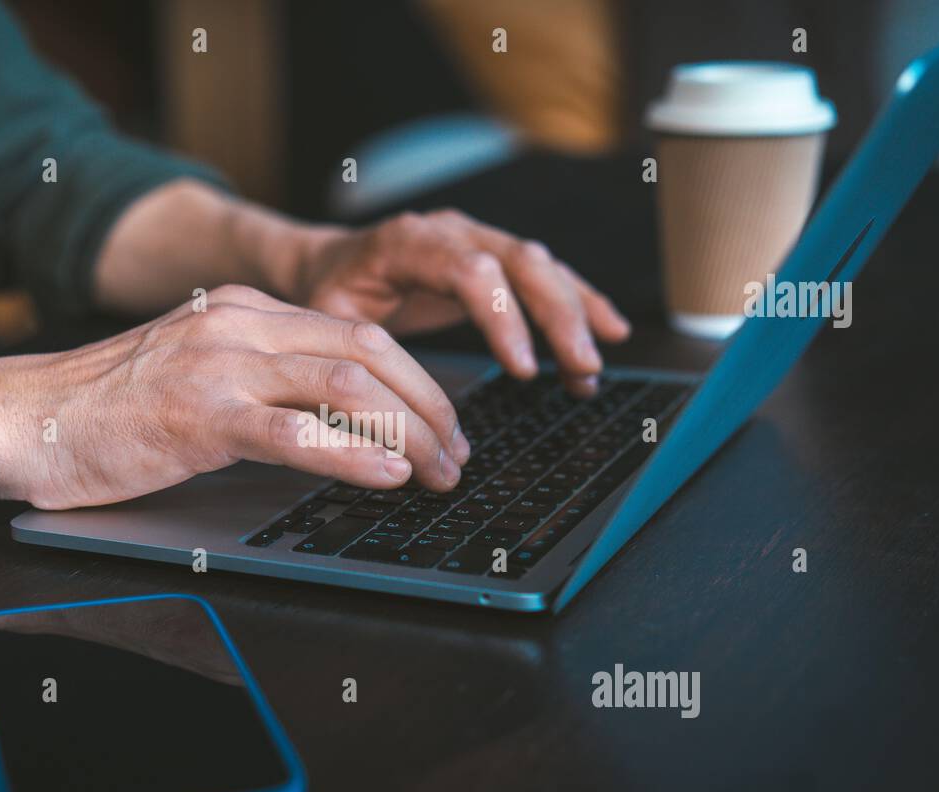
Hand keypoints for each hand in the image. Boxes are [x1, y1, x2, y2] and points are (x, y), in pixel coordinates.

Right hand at [0, 285, 470, 509]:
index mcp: (242, 311)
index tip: (444, 425)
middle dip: (430, 407)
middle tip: (457, 455)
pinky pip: (294, 431)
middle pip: (369, 351)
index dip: (417, 381)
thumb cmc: (107, 411)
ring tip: (437, 472)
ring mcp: (219, 366)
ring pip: (345, 385)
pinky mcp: (198, 416)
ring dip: (407, 433)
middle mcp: (238, 325)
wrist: (22, 419)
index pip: (357, 333)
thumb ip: (262, 384)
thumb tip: (338, 425)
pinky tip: (387, 476)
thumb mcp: (197, 377)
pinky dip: (352, 454)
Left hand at [293, 208, 630, 395]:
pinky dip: (580, 301)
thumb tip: (391, 413)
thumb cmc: (329, 296)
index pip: (471, 271)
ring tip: (590, 369)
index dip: (504, 318)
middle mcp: (452, 230)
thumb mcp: (330, 324)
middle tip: (581, 368)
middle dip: (559, 317)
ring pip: (542, 266)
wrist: (328, 263)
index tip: (523, 369)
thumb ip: (362, 356)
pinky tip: (610, 331)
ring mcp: (478, 238)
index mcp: (408, 242)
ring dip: (575, 316)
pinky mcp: (496, 256)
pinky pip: (546, 274)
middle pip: (521, 262)